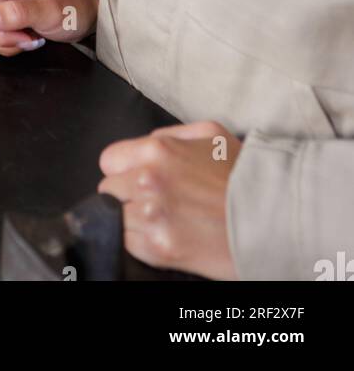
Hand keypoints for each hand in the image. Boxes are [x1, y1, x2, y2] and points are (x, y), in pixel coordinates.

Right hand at [0, 0, 98, 55]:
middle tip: (31, 35)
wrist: (79, 7)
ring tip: (28, 32)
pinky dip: (2, 41)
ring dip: (5, 42)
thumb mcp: (48, 12)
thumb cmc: (69, 6)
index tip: (28, 34)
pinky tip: (19, 33)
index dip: (3, 35)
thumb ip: (13, 15)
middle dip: (6, 39)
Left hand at [97, 120, 242, 279]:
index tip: (137, 177)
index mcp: (157, 150)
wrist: (273, 219)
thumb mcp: (211, 133)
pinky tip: (168, 234)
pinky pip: (129, 244)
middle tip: (156, 200)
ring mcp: (152, 217)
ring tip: (165, 219)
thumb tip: (146, 144)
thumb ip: (171, 134)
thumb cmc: (245, 176)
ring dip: (134, 220)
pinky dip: (142, 242)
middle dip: (127, 195)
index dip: (124, 169)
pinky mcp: (159, 248)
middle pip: (108, 191)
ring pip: (116, 219)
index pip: (109, 160)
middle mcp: (148, 181)